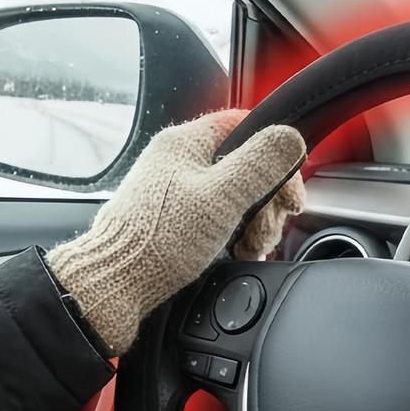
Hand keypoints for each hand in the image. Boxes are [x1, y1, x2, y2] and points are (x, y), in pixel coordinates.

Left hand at [47, 109, 305, 355]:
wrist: (118, 284)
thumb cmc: (160, 240)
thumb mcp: (221, 197)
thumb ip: (260, 165)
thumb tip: (291, 138)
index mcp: (186, 143)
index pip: (245, 126)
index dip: (276, 156)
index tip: (289, 190)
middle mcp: (180, 162)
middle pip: (246, 167)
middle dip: (267, 201)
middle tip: (269, 227)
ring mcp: (177, 191)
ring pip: (236, 196)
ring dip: (255, 224)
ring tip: (251, 246)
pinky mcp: (177, 219)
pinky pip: (219, 218)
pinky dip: (236, 235)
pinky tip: (238, 252)